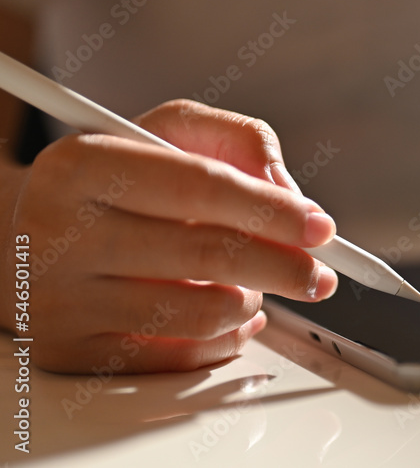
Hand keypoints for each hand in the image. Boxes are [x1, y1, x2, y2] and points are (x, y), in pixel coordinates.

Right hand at [1, 100, 338, 372]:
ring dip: (251, 300)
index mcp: (86, 164)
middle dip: (284, 267)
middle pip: (206, 254)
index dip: (272, 210)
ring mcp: (63, 299)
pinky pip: (178, 357)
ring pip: (199, 311)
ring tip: (257, 284)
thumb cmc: (112, 181)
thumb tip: (289, 191)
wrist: (25, 236)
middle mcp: (64, 232)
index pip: (201, 186)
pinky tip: (236, 312)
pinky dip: (226, 337)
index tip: (320, 227)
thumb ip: (237, 140)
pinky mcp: (73, 351)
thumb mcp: (166, 132)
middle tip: (320, 274)